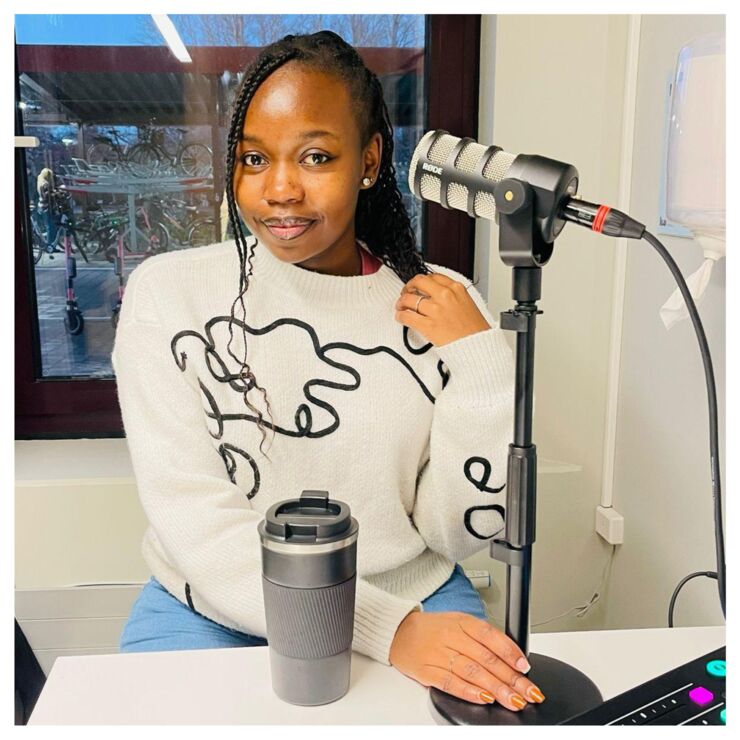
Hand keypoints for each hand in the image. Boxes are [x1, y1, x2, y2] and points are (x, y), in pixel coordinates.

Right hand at [389, 611, 545, 710]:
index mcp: (461, 622)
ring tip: (513, 700)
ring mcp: (438, 654)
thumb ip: (482, 638)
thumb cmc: (433, 628)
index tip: (525, 667)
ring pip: (471, 672)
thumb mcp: (459, 622)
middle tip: (528, 692)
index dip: (509, 651)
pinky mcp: (427, 671)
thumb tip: (511, 658)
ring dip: (495, 688)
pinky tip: (483, 698)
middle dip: (510, 677)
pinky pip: (450, 683)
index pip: (490, 635)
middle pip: (485, 658)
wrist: (398, 631)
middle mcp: (451, 636)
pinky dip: (469, 692)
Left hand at [394, 273, 490, 346]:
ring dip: (401, 302)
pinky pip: (406, 316)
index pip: (432, 276)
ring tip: (401, 306)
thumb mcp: (467, 303)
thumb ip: (451, 295)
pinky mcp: (428, 325)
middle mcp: (445, 296)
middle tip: (406, 292)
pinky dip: (400, 315)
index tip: (418, 285)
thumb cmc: (474, 329)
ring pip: (409, 299)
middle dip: (409, 286)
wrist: (476, 345)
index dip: (422, 281)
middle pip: (419, 282)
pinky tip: (401, 317)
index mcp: (456, 289)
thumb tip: (434, 294)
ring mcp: (436, 310)